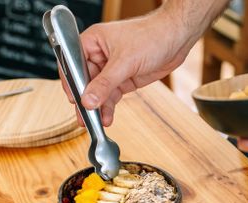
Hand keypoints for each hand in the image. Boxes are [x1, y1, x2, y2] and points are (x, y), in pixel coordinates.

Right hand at [65, 13, 191, 125]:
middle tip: (83, 117)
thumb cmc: (151, 36)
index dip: (71, 82)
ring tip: (97, 122)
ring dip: (98, 108)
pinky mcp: (123, 79)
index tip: (74, 99)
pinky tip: (107, 118)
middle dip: (86, 100)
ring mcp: (111, 69)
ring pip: (98, 92)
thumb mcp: (124, 62)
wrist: (176, 38)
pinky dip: (108, 108)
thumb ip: (105, 83)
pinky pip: (111, 96)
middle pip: (84, 81)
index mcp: (92, 41)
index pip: (73, 64)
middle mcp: (99, 55)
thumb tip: (88, 100)